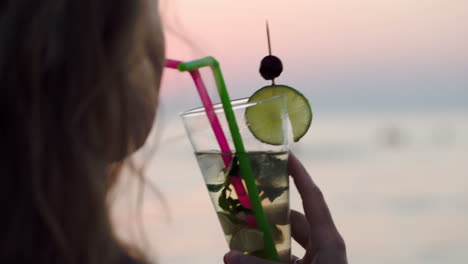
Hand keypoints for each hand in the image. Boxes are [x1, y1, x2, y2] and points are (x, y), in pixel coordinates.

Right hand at [224, 153, 347, 263]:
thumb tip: (228, 255)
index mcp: (328, 239)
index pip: (312, 196)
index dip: (300, 174)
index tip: (286, 154)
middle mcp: (323, 245)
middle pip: (294, 217)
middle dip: (269, 211)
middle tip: (245, 203)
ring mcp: (317, 259)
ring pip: (288, 239)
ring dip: (267, 236)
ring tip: (241, 231)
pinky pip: (287, 256)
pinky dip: (269, 254)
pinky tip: (249, 254)